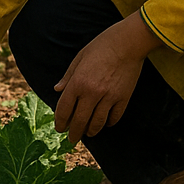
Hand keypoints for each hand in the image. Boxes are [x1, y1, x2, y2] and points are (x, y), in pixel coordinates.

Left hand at [53, 12, 161, 144]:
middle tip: (71, 139)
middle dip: (74, 132)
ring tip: (87, 134)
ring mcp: (109, 97)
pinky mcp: (123, 99)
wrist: (126, 44)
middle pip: (80, 120)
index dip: (60, 121)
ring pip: (97, 123)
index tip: (59, 128)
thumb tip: (57, 90)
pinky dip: (108, 123)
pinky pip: (114, 117)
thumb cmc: (100, 47)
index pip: (65, 108)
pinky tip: (104, 124)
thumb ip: (68, 76)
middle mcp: (92, 93)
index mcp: (78, 82)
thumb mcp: (79, 58)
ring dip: (90, 131)